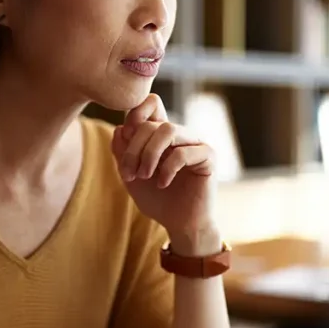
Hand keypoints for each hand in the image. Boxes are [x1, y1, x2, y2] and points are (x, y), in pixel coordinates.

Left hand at [111, 94, 217, 241]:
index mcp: (161, 134)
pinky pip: (184, 152)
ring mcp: (195, 143)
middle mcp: (179, 134)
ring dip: (149, 154)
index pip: (152, 104)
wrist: (179, 224)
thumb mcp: (130, 176)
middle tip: (129, 174)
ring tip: (144, 176)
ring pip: (168, 130)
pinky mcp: (208, 157)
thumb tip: (120, 128)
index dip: (135, 113)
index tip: (125, 138)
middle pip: (152, 123)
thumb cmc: (157, 199)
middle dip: (134, 149)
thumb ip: (122, 152)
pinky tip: (162, 184)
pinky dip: (167, 168)